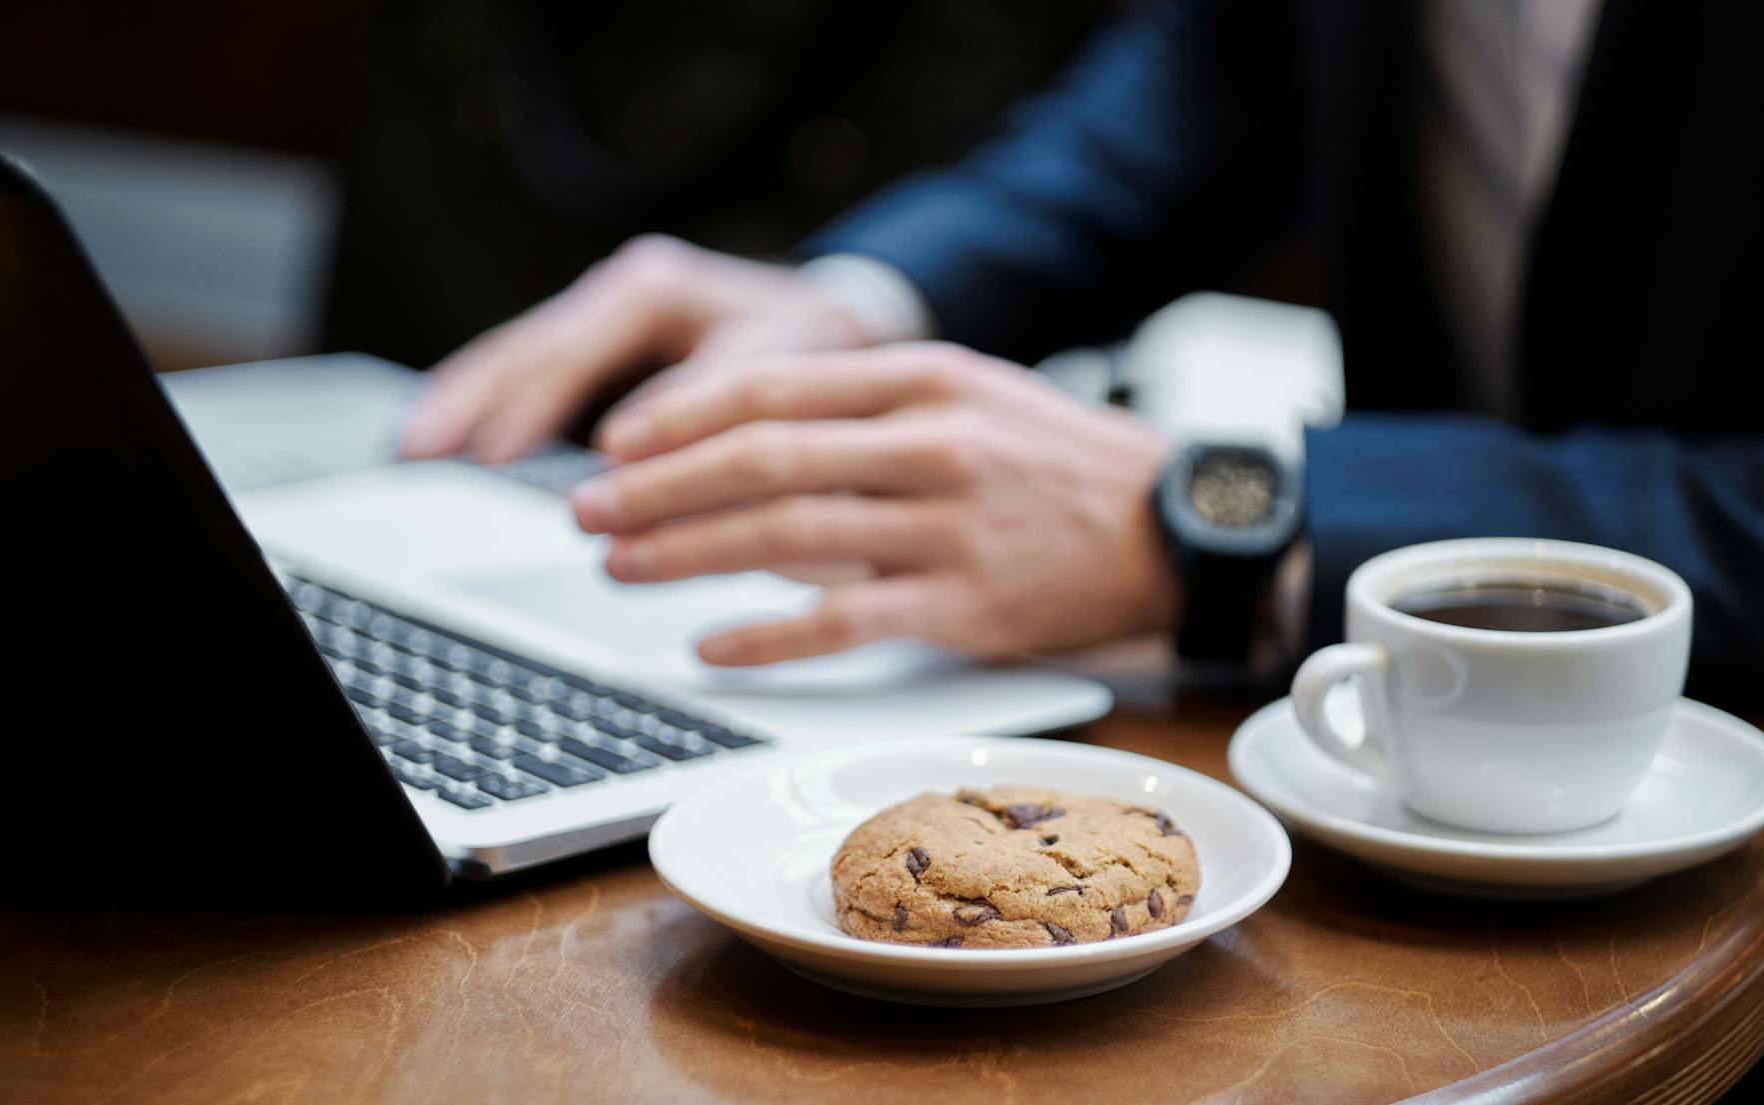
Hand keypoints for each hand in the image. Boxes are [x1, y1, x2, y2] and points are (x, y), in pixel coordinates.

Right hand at [400, 235, 870, 462]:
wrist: (840, 320)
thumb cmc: (819, 349)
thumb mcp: (781, 370)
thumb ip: (709, 411)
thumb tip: (625, 458)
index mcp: (657, 287)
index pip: (577, 351)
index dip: (533, 408)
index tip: (494, 456)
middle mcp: (620, 290)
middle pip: (526, 346)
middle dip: (470, 402)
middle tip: (421, 453)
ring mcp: (602, 314)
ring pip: (516, 356)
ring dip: (463, 404)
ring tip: (412, 451)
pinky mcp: (599, 347)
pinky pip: (529, 373)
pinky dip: (486, 406)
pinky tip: (447, 438)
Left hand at [569, 343, 1180, 664]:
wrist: (1174, 527)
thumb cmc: (1056, 462)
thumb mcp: (971, 394)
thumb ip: (869, 406)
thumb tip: (746, 437)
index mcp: (925, 379)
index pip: (774, 386)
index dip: (681, 416)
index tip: (617, 442)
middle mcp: (932, 444)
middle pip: (765, 460)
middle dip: (660, 486)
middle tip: (589, 512)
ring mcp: (949, 528)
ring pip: (789, 539)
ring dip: (690, 554)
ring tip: (622, 569)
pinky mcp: (966, 607)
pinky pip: (845, 623)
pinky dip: (768, 636)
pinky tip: (711, 645)